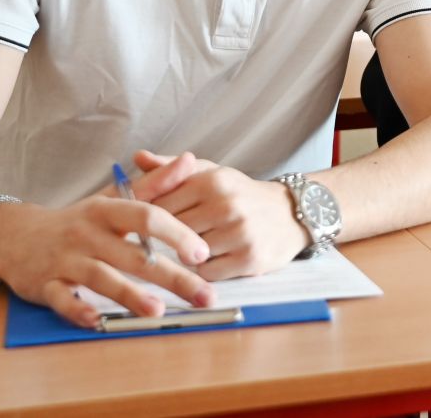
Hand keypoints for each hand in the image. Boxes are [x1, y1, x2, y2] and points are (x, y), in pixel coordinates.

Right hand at [0, 152, 214, 327]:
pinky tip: (97, 321)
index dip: (177, 234)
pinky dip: (78, 310)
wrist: (15, 236)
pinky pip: (62, 300)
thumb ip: (154, 183)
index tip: (203, 253)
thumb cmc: (78, 220)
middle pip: (134, 256)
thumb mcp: (114, 197)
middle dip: (173, 277)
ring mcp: (65, 260)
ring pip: (101, 278)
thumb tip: (191, 160)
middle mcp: (88, 234)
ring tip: (158, 311)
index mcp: (108, 210)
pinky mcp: (45, 285)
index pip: (147, 216)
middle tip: (204, 295)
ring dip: (130, 295)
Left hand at [133, 150, 307, 280]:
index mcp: (212, 181)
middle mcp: (226, 204)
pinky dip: (207, 269)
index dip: (152, 219)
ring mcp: (240, 232)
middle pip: (173, 232)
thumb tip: (138, 157)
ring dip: (190, 255)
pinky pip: (207, 273)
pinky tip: (218, 258)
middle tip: (179, 237)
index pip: (160, 206)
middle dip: (171, 238)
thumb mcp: (211, 174)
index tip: (152, 224)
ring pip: (189, 255)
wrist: (291, 213)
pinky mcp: (250, 258)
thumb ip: (172, 168)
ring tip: (203, 245)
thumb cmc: (241, 194)